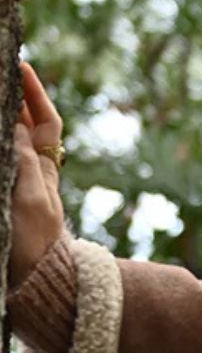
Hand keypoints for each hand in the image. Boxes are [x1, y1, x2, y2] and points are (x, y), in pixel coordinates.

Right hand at [10, 58, 66, 290]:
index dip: (34, 92)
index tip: (21, 66)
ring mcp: (14, 181)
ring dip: (2, 120)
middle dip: (9, 98)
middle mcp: (30, 170)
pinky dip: (1, 141)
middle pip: (21, 124)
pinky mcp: (3, 194)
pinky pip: (3, 161)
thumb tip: (15, 123)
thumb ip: (23, 163)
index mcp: (46, 167)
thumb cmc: (35, 245)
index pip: (44, 120)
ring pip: (7, 140)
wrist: (30, 286)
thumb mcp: (31, 202)